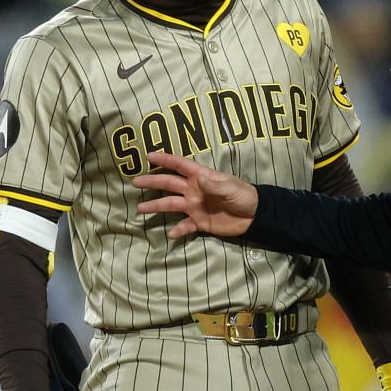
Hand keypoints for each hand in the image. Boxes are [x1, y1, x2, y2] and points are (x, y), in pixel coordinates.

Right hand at [132, 151, 259, 238]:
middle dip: (152, 182)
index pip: (180, 165)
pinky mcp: (199, 222)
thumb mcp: (230, 189)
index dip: (165, 160)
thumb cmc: (244, 196)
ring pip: (171, 204)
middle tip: (135, 182)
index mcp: (201, 177)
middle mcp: (193, 190)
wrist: (255, 216)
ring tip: (140, 210)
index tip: (148, 156)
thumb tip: (197, 180)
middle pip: (169, 183)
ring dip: (156, 206)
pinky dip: (177, 230)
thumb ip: (213, 185)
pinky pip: (185, 226)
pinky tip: (170, 234)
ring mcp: (195, 206)